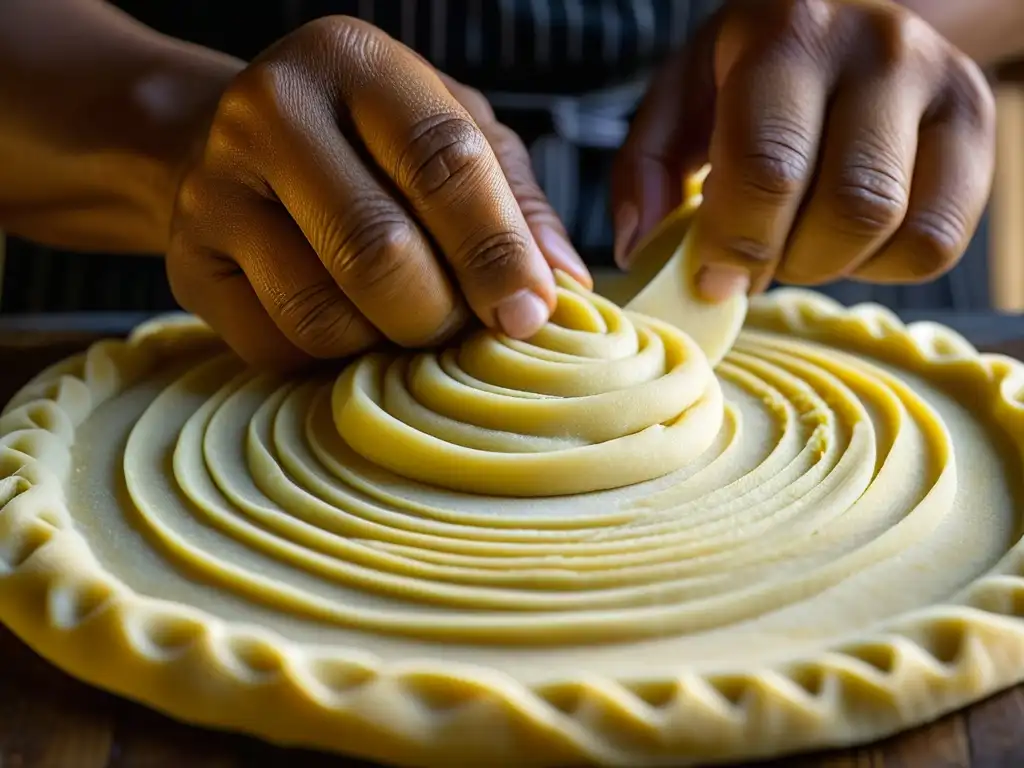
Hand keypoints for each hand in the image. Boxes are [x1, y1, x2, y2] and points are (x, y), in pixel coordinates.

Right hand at [167, 16, 588, 367]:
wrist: (239, 150)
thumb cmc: (370, 146)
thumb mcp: (455, 137)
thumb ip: (518, 202)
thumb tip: (562, 285)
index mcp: (357, 64)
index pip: (442, 162)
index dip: (496, 252)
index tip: (530, 314)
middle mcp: (271, 112)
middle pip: (378, 251)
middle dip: (440, 314)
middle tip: (461, 325)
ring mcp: (214, 190)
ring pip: (323, 314)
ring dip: (385, 345)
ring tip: (405, 323)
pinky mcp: (188, 265)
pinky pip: (278, 347)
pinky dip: (332, 362)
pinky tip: (350, 328)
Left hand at [612, 0, 995, 299]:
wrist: (848, 22)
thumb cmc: (750, 75)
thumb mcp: (681, 99)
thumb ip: (646, 166)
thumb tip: (638, 244)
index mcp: (788, 36)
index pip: (770, 165)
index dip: (736, 242)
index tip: (712, 276)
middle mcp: (879, 50)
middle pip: (847, 206)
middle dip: (786, 260)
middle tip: (752, 259)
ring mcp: (941, 87)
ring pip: (893, 227)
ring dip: (829, 263)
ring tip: (795, 242)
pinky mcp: (978, 131)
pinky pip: (936, 243)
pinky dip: (881, 266)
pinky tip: (846, 238)